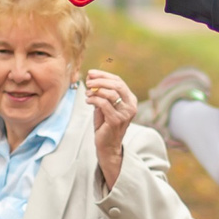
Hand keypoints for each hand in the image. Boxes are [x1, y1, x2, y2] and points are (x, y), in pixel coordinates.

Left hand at [86, 67, 136, 188]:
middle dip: (100, 80)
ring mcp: (125, 114)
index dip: (104, 75)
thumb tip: (91, 77)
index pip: (119, 81)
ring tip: (87, 92)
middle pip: (117, 85)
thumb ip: (100, 92)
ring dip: (96, 90)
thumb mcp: (104, 105)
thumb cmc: (105, 124)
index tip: (91, 73)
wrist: (107, 145)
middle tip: (88, 81)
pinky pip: (104, 104)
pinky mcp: (116, 120)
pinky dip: (94, 100)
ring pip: (111, 93)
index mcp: (131, 100)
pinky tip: (88, 101)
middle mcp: (131, 106)